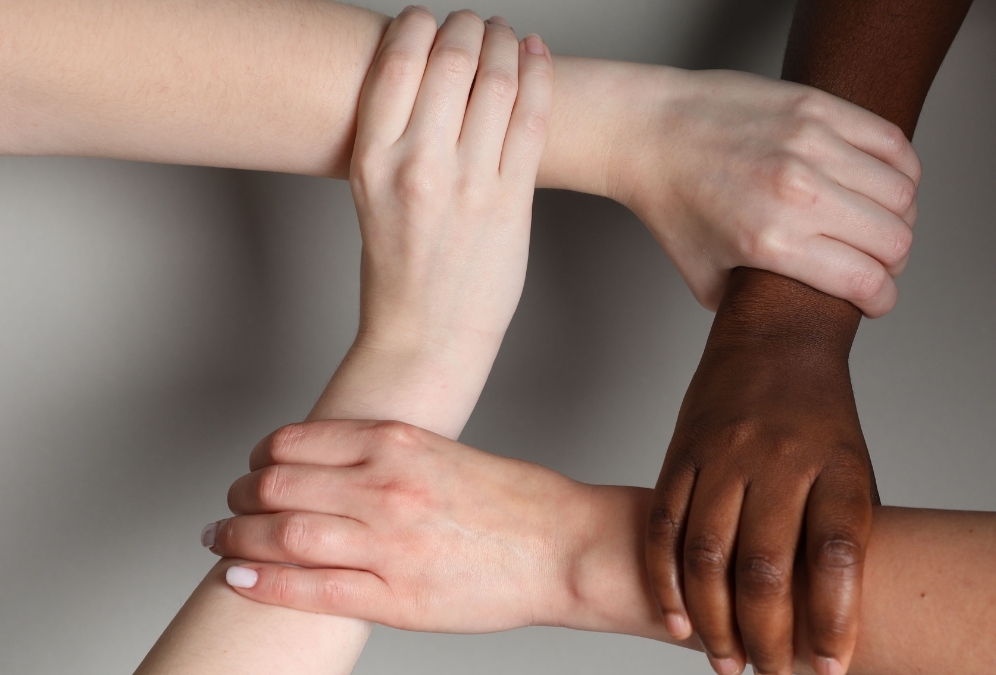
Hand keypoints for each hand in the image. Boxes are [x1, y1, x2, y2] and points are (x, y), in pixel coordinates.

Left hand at [204, 420, 593, 631]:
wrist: (565, 547)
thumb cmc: (517, 501)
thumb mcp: (445, 454)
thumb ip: (390, 458)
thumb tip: (338, 471)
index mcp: (398, 444)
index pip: (297, 442)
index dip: (261, 456)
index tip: (254, 465)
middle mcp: (385, 487)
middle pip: (278, 486)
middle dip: (241, 496)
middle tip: (229, 504)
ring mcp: (387, 544)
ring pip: (283, 536)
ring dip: (237, 536)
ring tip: (220, 539)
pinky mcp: (395, 597)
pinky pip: (311, 590)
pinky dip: (264, 582)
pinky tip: (239, 577)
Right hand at [308, 8, 552, 435]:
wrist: (425, 337)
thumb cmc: (399, 270)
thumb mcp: (371, 194)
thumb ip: (396, 137)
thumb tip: (426, 79)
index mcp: (373, 158)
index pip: (400, 60)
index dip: (421, 24)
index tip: (430, 19)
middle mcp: (419, 165)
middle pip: (454, 61)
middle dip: (468, 27)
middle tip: (474, 23)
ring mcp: (470, 183)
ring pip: (498, 83)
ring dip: (505, 45)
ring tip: (505, 34)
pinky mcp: (511, 203)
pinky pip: (533, 121)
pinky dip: (539, 77)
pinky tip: (536, 56)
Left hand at [608, 68, 920, 315]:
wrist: (648, 132)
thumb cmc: (673, 206)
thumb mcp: (706, 279)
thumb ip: (754, 305)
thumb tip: (794, 319)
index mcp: (770, 242)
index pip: (866, 281)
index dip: (881, 301)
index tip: (875, 301)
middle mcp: (796, 192)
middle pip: (895, 239)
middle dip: (893, 263)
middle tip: (875, 262)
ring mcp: (810, 144)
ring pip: (902, 192)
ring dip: (899, 216)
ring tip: (876, 222)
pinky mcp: (817, 107)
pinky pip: (892, 143)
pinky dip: (900, 170)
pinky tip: (879, 183)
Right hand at [646, 270, 876, 674]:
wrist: (775, 337)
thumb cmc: (822, 418)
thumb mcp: (854, 468)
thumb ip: (843, 534)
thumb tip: (838, 619)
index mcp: (835, 464)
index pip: (836, 552)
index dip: (835, 618)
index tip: (831, 668)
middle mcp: (778, 459)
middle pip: (766, 566)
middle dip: (768, 638)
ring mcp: (724, 454)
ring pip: (708, 554)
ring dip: (713, 621)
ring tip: (726, 662)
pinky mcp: (682, 453)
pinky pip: (664, 526)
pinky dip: (666, 581)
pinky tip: (677, 620)